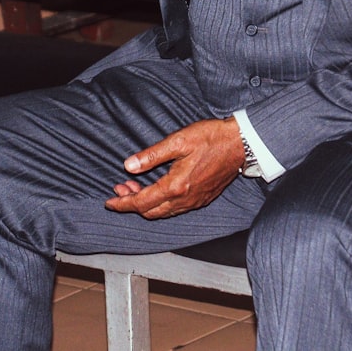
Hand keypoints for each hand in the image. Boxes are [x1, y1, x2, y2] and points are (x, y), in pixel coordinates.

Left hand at [105, 117, 245, 218]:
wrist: (241, 144)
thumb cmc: (212, 138)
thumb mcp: (179, 141)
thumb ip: (152, 155)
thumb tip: (129, 165)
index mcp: (176, 186)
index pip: (142, 202)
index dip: (123, 203)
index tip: (110, 201)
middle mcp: (185, 199)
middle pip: (150, 212)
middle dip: (132, 204)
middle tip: (121, 189)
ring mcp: (195, 201)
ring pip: (163, 212)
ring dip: (146, 204)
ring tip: (135, 188)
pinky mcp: (203, 198)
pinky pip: (176, 209)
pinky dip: (161, 204)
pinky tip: (158, 190)